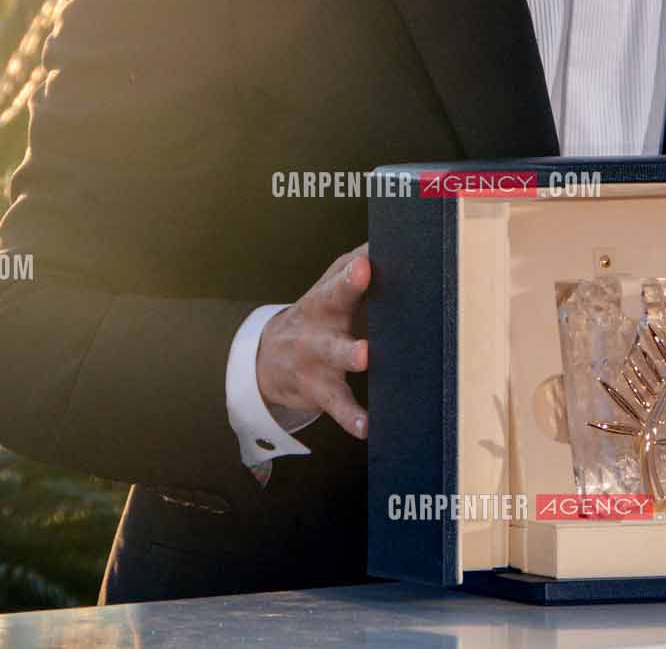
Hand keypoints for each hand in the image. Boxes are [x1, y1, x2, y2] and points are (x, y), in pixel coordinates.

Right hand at [257, 243, 370, 439]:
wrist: (270, 359)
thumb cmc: (317, 316)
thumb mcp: (329, 289)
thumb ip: (358, 264)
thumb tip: (394, 238)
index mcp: (328, 297)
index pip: (341, 277)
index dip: (352, 270)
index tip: (366, 261)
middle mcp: (322, 323)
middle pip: (333, 305)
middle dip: (347, 292)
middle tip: (363, 278)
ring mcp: (319, 359)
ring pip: (336, 357)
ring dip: (350, 355)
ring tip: (366, 356)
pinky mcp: (321, 392)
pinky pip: (338, 406)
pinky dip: (352, 418)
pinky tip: (368, 427)